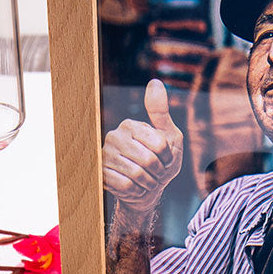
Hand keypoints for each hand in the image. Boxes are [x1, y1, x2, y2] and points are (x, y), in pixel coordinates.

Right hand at [103, 79, 183, 213]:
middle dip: (158, 173)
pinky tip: (135, 187)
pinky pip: (127, 186)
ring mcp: (106, 156)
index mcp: (131, 125)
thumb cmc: (161, 163)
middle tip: (156, 174)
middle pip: (149, 160)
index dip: (168, 158)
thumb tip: (155, 82)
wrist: (147, 190)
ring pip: (137, 174)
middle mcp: (114, 137)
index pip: (159, 144)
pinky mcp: (102, 174)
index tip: (165, 160)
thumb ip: (161, 113)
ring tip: (147, 181)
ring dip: (149, 183)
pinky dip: (136, 191)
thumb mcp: (170, 138)